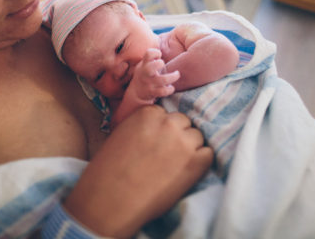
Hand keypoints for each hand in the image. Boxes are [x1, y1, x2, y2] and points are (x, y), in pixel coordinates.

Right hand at [64, 106, 213, 237]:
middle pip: (182, 123)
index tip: (155, 142)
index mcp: (147, 114)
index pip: (164, 114)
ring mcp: (184, 142)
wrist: (111, 200)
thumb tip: (154, 130)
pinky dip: (200, 162)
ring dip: (189, 147)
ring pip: (197, 137)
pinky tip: (186, 172)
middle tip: (166, 154)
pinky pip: (208, 154)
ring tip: (175, 165)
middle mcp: (168, 124)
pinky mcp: (196, 163)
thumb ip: (140, 126)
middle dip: (176, 135)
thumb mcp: (119, 135)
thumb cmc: (107, 171)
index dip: (160, 129)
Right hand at [128, 48, 179, 101]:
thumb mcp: (145, 63)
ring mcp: (149, 83)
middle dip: (160, 64)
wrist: (136, 92)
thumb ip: (153, 55)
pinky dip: (170, 89)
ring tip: (176, 74)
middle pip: (151, 67)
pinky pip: (163, 92)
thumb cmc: (146, 73)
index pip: (148, 54)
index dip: (156, 53)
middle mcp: (145, 73)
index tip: (160, 55)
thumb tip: (169, 38)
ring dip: (172, 77)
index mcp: (144, 64)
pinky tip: (171, 87)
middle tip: (163, 64)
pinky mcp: (153, 92)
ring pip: (162, 80)